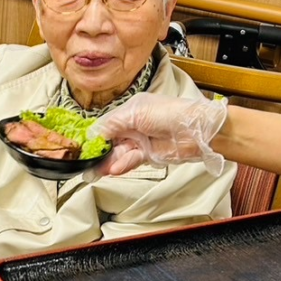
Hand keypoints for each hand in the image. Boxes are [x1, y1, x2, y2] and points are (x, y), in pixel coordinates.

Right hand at [89, 93, 227, 175]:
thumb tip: (94, 133)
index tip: (84, 147)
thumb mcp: (136, 113)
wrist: (197, 131)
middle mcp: (133, 126)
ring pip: (119, 153)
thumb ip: (113, 124)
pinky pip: (131, 161)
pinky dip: (122, 165)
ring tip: (98, 170)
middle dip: (99, 152)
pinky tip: (113, 168)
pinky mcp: (149, 155)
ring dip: (109, 162)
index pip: (106, 125)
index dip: (95, 136)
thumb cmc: (170, 113)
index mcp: (129, 111)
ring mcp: (141, 141)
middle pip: (110, 141)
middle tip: (86, 163)